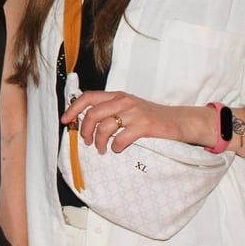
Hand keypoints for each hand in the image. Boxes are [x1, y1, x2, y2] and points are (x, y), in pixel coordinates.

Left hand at [59, 91, 189, 154]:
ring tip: (102, 149)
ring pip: (105, 127)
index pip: (88, 97)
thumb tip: (86, 120)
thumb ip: (110, 110)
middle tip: (87, 142)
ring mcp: (134, 112)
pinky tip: (118, 149)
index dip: (73, 108)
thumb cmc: (151, 117)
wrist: (178, 121)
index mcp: (117, 95)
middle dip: (85, 130)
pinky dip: (116, 147)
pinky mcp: (145, 125)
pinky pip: (121, 138)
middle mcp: (124, 101)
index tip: (66, 120)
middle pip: (93, 114)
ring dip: (99, 142)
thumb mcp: (129, 107)